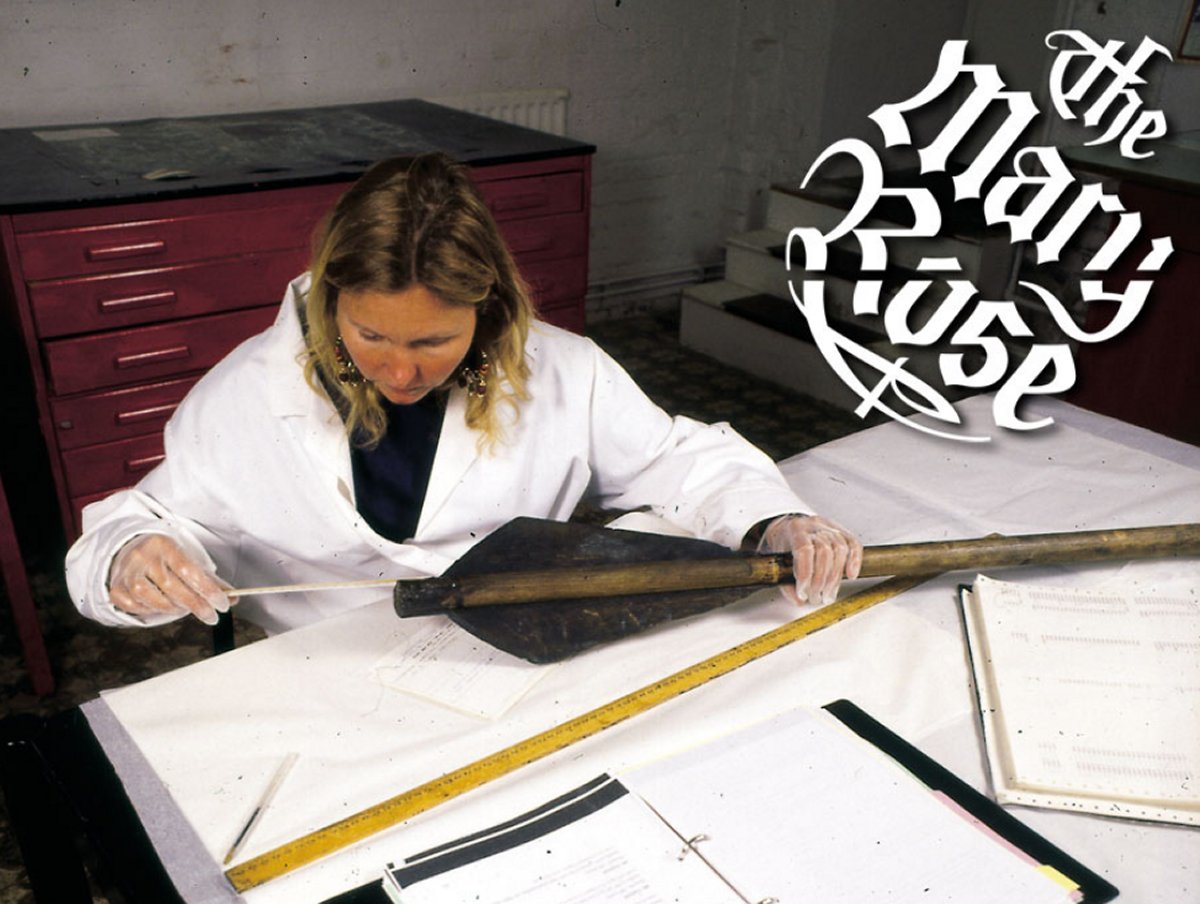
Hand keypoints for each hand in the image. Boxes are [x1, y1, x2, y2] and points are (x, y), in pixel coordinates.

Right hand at [108, 534, 230, 625]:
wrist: (127, 547)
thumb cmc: (165, 556)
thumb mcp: (186, 557)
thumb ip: (209, 578)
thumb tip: (233, 598)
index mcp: (164, 545)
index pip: (189, 570)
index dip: (207, 590)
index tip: (223, 604)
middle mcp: (143, 557)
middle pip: (173, 588)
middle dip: (197, 605)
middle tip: (212, 617)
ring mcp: (126, 573)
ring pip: (154, 600)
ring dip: (175, 610)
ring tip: (187, 609)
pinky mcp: (116, 589)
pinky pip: (137, 608)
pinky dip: (153, 612)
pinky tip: (163, 607)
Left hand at [756, 514, 862, 605]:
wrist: (788, 526)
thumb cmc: (783, 542)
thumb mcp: (776, 558)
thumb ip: (784, 582)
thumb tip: (798, 600)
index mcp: (795, 530)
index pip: (804, 550)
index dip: (805, 574)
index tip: (803, 593)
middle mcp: (814, 526)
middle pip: (824, 551)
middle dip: (820, 581)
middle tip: (816, 598)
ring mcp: (830, 527)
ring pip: (840, 549)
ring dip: (835, 578)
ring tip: (828, 594)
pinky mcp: (842, 531)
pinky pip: (854, 544)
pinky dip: (855, 561)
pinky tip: (850, 575)